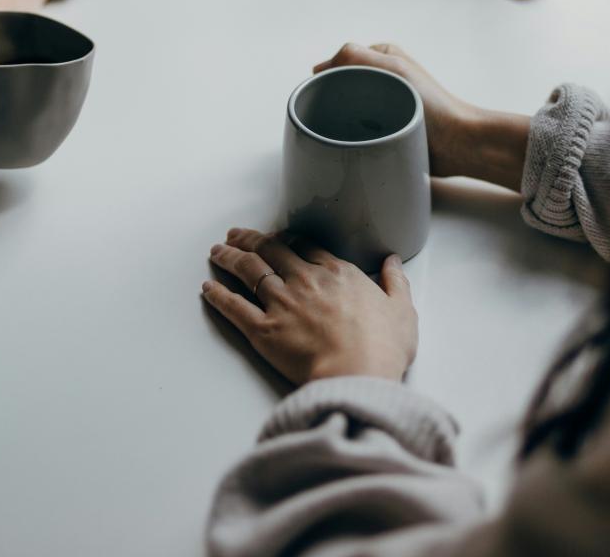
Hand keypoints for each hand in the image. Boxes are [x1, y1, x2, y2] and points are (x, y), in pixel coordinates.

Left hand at [202, 228, 417, 385]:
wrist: (357, 375)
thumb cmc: (382, 348)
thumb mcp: (402, 311)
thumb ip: (396, 282)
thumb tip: (393, 262)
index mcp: (337, 273)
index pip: (305, 246)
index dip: (286, 239)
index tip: (276, 237)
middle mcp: (305, 281)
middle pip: (271, 251)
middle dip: (250, 239)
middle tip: (236, 234)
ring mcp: (281, 303)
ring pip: (248, 271)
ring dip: (230, 258)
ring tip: (217, 250)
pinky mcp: (263, 330)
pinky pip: (234, 307)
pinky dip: (218, 295)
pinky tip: (207, 288)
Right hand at [315, 43, 529, 190]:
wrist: (458, 143)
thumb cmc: (432, 105)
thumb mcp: (394, 69)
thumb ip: (356, 56)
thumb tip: (320, 68)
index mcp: (383, 58)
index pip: (340, 62)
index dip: (327, 78)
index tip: (321, 96)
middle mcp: (383, 78)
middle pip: (341, 86)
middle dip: (332, 100)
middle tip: (329, 118)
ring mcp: (384, 104)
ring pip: (347, 110)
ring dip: (341, 121)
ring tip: (341, 132)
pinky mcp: (386, 129)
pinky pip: (359, 130)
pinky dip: (352, 135)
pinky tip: (350, 143)